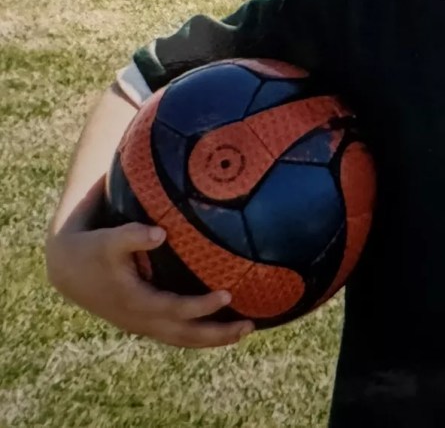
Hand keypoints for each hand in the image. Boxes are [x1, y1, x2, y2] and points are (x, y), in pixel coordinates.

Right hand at [46, 221, 253, 347]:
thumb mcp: (107, 239)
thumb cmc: (93, 248)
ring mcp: (142, 323)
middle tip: (250, 326)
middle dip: (216, 334)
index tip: (227, 295)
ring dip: (212, 339)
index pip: (173, 309)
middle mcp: (140, 319)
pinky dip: (198, 335)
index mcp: (134, 300)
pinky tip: (221, 327)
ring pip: (181, 339)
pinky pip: (175, 334)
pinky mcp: (144, 321)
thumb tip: (160, 233)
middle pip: (183, 335)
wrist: (68, 268)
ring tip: (245, 330)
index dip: (200, 306)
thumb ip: (132, 235)